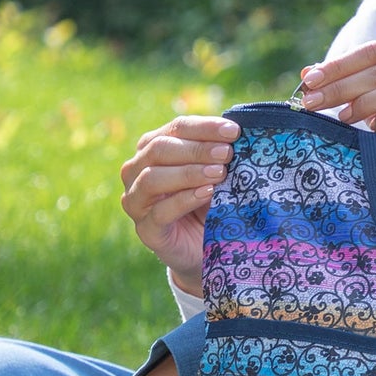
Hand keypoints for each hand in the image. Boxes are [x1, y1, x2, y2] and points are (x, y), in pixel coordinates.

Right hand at [120, 115, 238, 295]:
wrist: (205, 248)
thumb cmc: (210, 202)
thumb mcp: (217, 175)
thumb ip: (220, 155)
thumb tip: (239, 133)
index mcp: (153, 148)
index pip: (176, 128)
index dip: (204, 127)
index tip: (234, 131)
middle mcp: (137, 171)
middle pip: (160, 149)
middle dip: (197, 149)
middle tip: (227, 153)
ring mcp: (136, 201)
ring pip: (152, 178)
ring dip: (189, 172)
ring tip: (219, 173)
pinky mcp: (145, 230)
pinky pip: (159, 212)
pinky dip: (184, 200)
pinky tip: (207, 193)